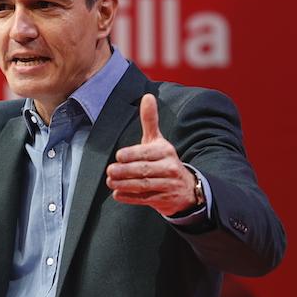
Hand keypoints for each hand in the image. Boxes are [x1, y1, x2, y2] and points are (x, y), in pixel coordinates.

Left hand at [106, 93, 199, 216]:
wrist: (186, 189)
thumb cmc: (164, 161)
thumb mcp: (158, 141)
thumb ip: (150, 121)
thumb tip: (147, 96)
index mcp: (166, 151)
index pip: (148, 153)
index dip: (133, 154)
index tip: (119, 155)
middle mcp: (169, 168)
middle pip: (144, 170)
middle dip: (125, 171)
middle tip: (110, 171)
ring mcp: (168, 185)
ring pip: (144, 185)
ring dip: (125, 184)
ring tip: (110, 182)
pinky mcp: (164, 200)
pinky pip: (145, 199)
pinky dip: (130, 198)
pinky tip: (117, 194)